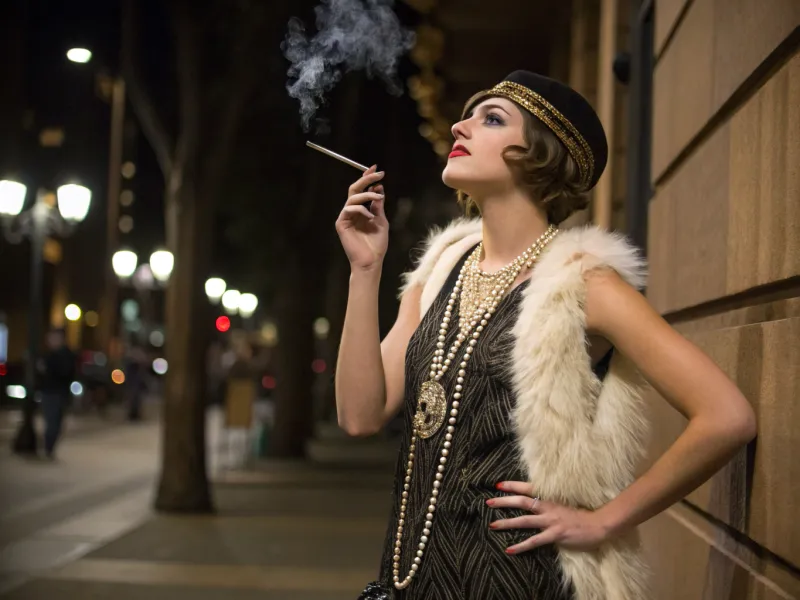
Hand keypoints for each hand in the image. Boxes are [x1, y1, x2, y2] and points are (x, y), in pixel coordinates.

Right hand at [335, 165, 387, 271]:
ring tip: (379, 198)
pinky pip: (349, 209)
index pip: (362, 190)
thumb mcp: (381, 221)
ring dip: (367, 194)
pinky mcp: (341, 224)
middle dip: (366, 179)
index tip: (377, 170)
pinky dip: (361, 209)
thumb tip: (378, 187)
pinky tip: (370, 217)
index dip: (368, 178)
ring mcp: (346, 217)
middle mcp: (352, 212)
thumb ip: (378, 205)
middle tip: (378, 174)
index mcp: (362, 210)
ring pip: (353, 197)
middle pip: (354, 189)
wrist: (371, 261)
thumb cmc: (377, 244)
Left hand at [487, 481, 612, 553]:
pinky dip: (521, 546)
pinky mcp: (555, 535)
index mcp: (551, 499)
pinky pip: (534, 541)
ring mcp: (551, 521)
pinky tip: (509, 549)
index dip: (513, 486)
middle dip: (504, 501)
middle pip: (522, 502)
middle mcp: (548, 508)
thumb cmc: (582, 515)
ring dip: (507, 522)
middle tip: (489, 501)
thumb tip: (537, 503)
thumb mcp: (564, 504)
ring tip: (492, 525)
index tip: (498, 484)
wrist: (599, 525)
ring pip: (524, 520)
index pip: (529, 489)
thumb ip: (550, 504)